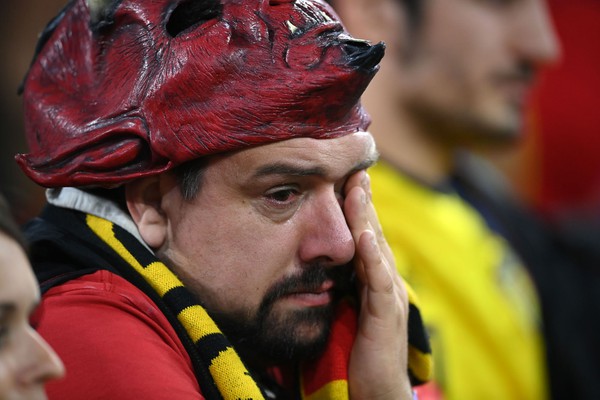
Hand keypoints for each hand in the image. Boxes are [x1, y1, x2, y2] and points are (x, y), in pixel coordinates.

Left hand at [344, 170, 411, 399]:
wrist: (372, 391)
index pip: (364, 235)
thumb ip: (334, 285)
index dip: (356, 207)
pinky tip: (364, 237)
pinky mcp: (386, 319)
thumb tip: (311, 265)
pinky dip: (372, 259)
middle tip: (355, 168)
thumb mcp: (342, 310)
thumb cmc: (355, 352)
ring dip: (368, 218)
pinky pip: (379, 284)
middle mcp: (384, 283)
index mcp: (371, 280)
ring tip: (358, 187)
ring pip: (377, 250)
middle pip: (373, 233)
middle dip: (363, 201)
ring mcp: (388, 299)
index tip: (343, 177)